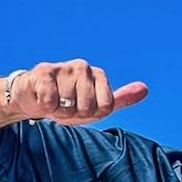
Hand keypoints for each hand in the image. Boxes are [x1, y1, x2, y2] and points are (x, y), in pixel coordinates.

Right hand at [9, 60, 147, 123]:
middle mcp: (83, 67)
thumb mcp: (98, 105)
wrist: (35, 99)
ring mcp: (64, 67)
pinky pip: (51, 100)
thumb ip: (121, 99)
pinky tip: (43, 98)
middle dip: (76, 114)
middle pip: (87, 107)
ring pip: (68, 106)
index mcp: (98, 75)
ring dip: (60, 111)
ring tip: (55, 102)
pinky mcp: (44, 71)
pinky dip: (46, 106)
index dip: (93, 114)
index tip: (85, 108)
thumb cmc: (69, 103)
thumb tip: (145, 89)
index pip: (106, 106)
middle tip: (67, 106)